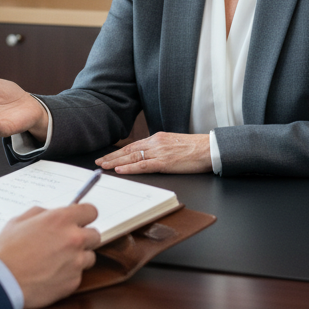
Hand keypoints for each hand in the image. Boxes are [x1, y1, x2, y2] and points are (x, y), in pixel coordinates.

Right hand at [0, 204, 101, 308]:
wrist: (1, 282)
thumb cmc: (6, 251)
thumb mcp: (19, 221)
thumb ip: (41, 213)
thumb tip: (52, 213)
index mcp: (61, 220)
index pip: (91, 211)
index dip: (84, 216)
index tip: (81, 220)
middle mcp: (73, 239)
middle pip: (95, 235)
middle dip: (83, 237)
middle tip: (67, 243)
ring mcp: (76, 262)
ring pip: (89, 257)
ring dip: (77, 258)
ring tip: (56, 261)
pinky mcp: (73, 282)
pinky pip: (78, 275)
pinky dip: (68, 275)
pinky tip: (51, 275)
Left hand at [94, 132, 211, 174]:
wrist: (210, 148)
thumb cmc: (196, 148)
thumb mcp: (174, 144)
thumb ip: (161, 148)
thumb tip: (151, 155)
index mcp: (158, 138)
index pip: (133, 145)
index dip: (119, 151)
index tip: (108, 156)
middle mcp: (156, 143)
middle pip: (129, 150)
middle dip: (112, 156)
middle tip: (98, 161)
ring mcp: (159, 152)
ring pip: (132, 157)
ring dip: (116, 162)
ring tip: (103, 166)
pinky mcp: (165, 162)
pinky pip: (143, 165)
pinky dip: (129, 168)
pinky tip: (120, 170)